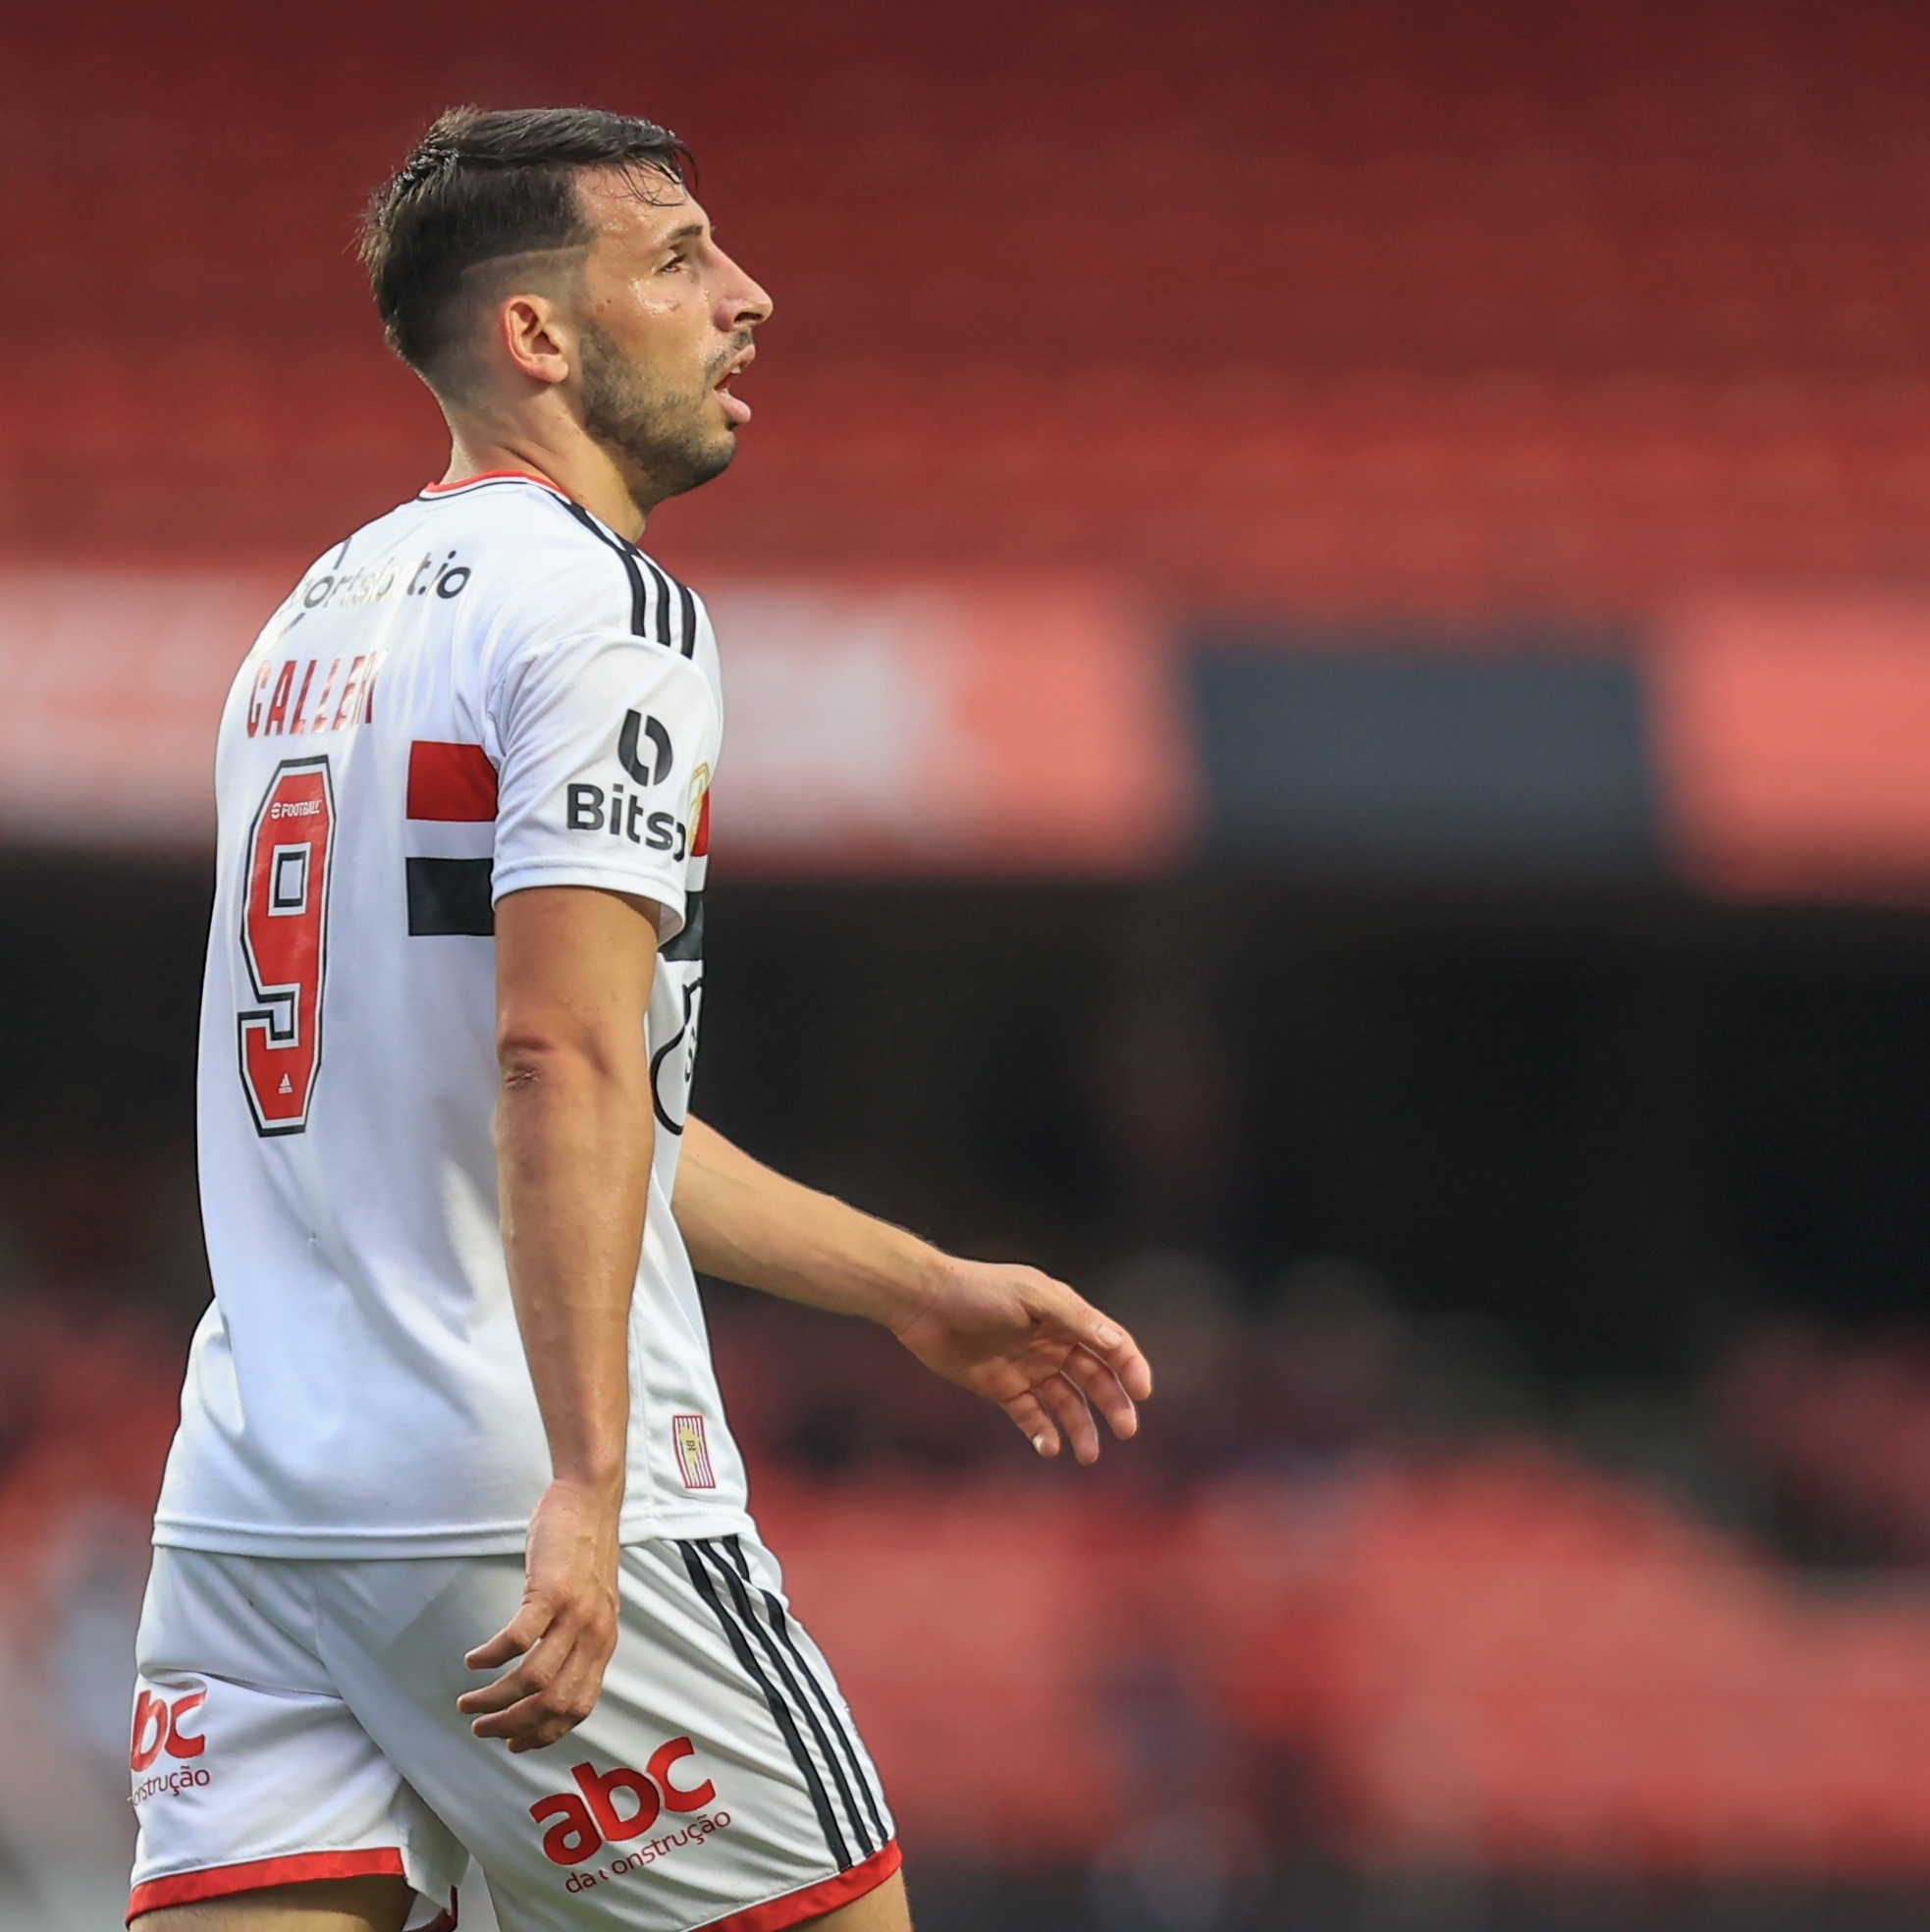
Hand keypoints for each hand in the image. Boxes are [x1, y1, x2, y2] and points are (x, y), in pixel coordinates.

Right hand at [458, 1477, 621, 1751]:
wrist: (591, 1499)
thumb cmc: (584, 1550)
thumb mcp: (593, 1604)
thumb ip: (579, 1639)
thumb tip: (553, 1677)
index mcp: (603, 1642)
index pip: (579, 1707)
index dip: (545, 1734)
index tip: (515, 1744)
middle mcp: (594, 1634)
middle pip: (553, 1703)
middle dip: (513, 1726)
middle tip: (482, 1728)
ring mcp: (575, 1613)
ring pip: (533, 1679)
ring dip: (495, 1700)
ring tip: (469, 1702)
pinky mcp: (551, 1590)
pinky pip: (518, 1639)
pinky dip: (492, 1657)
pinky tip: (474, 1661)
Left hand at [891, 1260, 1152, 1462]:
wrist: (924, 1303)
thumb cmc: (979, 1290)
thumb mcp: (1032, 1296)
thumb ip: (1075, 1318)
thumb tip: (1117, 1344)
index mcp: (1065, 1317)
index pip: (1110, 1344)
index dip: (1130, 1367)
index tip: (1142, 1393)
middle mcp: (1052, 1344)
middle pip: (1094, 1378)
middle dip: (1113, 1404)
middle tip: (1125, 1430)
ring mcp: (1028, 1368)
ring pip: (1066, 1404)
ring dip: (1081, 1428)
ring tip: (1087, 1455)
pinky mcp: (1002, 1389)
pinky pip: (1031, 1417)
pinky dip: (1043, 1434)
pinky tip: (1050, 1447)